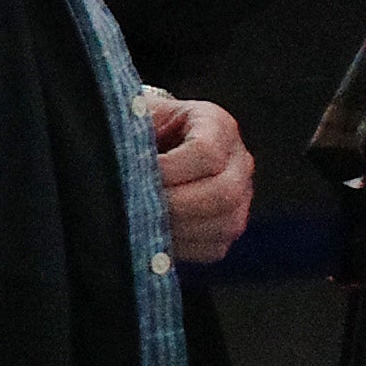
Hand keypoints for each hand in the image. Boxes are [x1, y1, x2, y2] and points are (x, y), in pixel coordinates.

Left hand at [144, 93, 253, 264]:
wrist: (151, 146)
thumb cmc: (141, 129)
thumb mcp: (138, 119)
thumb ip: (134, 134)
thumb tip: (124, 164)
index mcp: (217, 124)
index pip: (207, 153)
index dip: (169, 169)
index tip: (136, 173)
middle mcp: (238, 161)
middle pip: (225, 192)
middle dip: (175, 204)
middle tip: (138, 206)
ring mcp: (241, 197)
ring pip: (225, 223)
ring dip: (179, 227)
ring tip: (143, 221)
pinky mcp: (229, 226)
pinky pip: (214, 246)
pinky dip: (182, 246)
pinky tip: (154, 235)